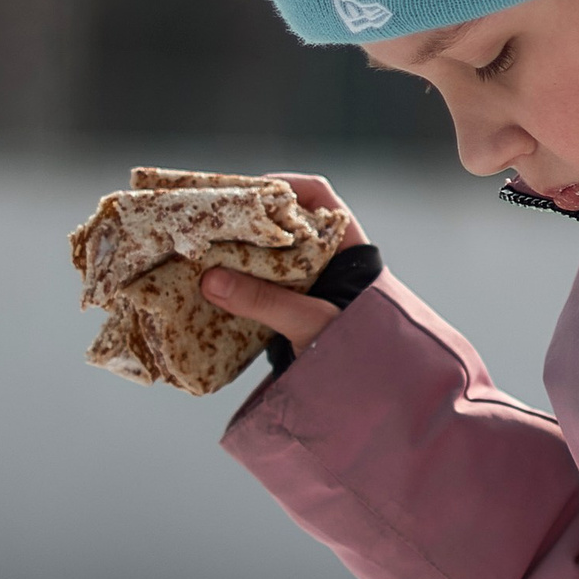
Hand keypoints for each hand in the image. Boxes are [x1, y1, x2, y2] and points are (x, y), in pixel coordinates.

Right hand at [203, 174, 364, 351]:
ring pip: (272, 255)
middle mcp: (328, 261)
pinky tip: (216, 285)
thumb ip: (265, 301)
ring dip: (242, 253)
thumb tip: (211, 280)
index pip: (319, 197)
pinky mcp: (294, 310)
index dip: (284, 187)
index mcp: (347, 249)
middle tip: (213, 221)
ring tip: (206, 250)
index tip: (247, 193)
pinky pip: (264, 286)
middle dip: (250, 222)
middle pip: (287, 224)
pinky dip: (242, 283)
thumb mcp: (311, 322)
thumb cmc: (359, 350)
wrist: (373, 391)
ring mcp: (311, 285)